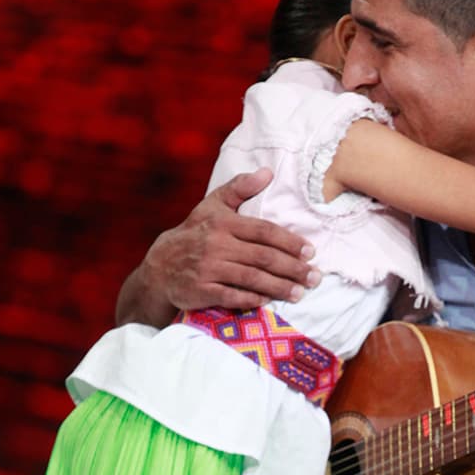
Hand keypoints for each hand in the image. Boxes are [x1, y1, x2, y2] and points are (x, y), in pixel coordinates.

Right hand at [140, 170, 319, 315]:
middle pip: (262, 257)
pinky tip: (269, 301)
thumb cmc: (195, 232)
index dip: (289, 241)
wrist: (160, 265)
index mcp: (223, 223)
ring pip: (251, 278)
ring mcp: (208, 269)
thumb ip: (240, 188)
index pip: (263, 231)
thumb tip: (267, 172)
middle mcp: (216, 245)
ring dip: (279, 287)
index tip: (311, 251)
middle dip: (292, 268)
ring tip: (300, 293)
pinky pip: (231, 296)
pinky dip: (251, 299)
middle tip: (314, 277)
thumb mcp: (213, 205)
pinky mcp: (201, 290)